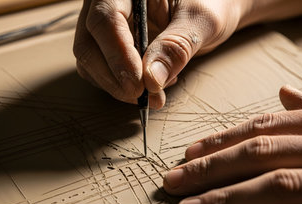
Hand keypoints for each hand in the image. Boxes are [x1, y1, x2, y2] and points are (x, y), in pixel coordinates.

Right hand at [73, 0, 245, 108]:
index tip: (138, 84)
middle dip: (114, 76)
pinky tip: (149, 85)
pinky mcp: (109, 45)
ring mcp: (106, 25)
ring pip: (90, 60)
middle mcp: (109, 2)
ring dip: (117, 86)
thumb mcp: (201, 20)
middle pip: (89, 42)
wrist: (213, 9)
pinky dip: (120, 86)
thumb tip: (151, 79)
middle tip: (142, 96)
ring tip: (154, 92)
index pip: (107, 18)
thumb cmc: (211, 3)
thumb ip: (176, 46)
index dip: (118, 54)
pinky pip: (100, 70)